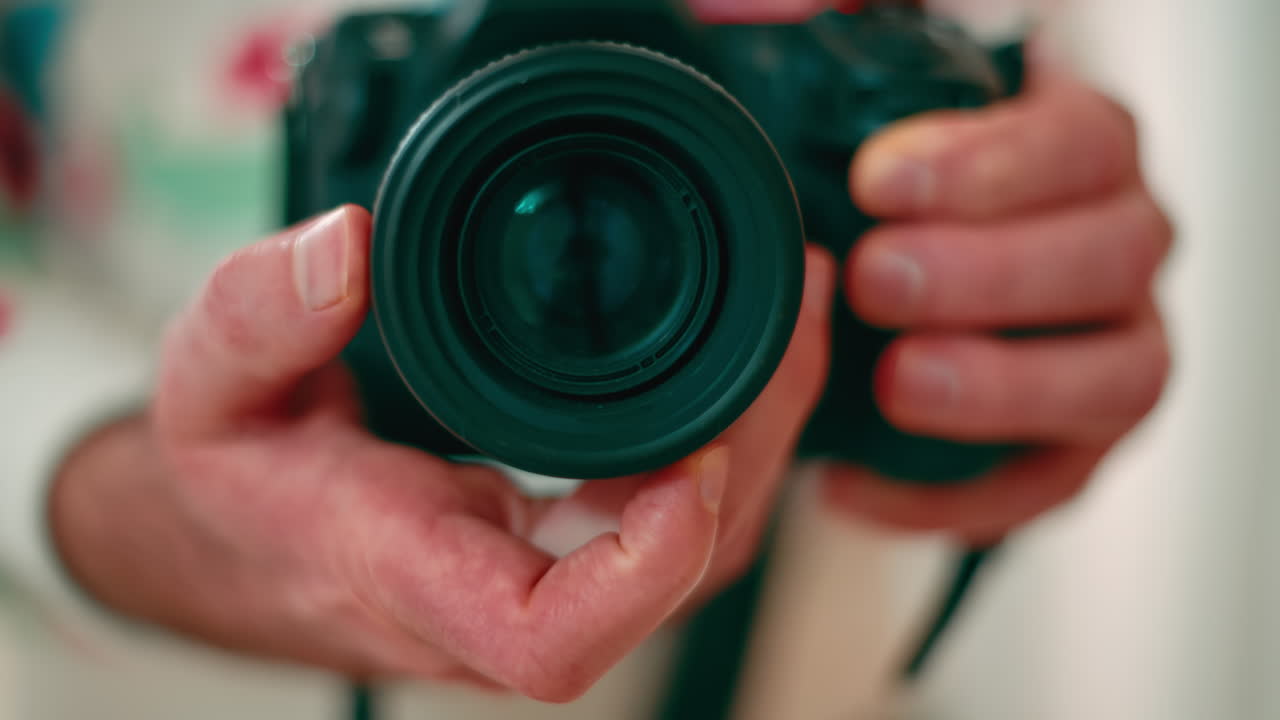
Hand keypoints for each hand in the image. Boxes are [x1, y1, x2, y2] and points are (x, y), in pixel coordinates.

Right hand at [49, 206, 836, 701]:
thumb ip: (259, 317)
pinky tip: (748, 355)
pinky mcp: (575, 547)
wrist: (250, 541)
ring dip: (764, 439)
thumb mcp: (208, 385)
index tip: (690, 467)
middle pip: (672, 584)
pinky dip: (734, 436)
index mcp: (411, 572)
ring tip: (788, 312)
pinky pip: (683, 516)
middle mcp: (501, 598)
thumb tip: (350, 247)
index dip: (642, 574)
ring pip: (700, 552)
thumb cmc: (239, 478)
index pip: (546, 639)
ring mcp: (550, 577)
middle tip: (785, 317)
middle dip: (752, 457)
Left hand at [824, 56, 1173, 542]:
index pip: (1079, 142)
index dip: (990, 163)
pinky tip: (856, 488)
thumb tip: (803, 4)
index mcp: (1078, 152)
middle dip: (994, 272)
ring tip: (897, 385)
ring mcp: (1111, 350)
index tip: (877, 180)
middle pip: (1114, 257)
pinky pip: (1049, 485)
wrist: (893, 294)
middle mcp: (1118, 248)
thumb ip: (854, 49)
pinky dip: (958, 497)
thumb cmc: (886, 193)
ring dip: (1005, 385)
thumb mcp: (867, 105)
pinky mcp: (1073, 446)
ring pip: (1117, 376)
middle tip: (880, 278)